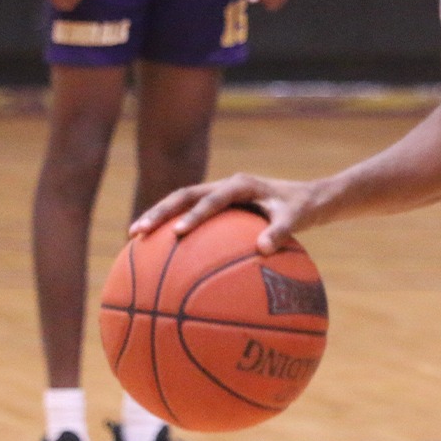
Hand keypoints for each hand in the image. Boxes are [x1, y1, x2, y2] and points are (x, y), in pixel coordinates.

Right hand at [130, 172, 318, 254]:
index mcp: (240, 185)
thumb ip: (282, 231)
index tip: (178, 233)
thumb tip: (264, 251)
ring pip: (181, 203)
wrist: (307, 198)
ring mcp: (218, 195)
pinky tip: (157, 255)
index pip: (212, 198)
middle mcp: (225, 186)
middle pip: (183, 196)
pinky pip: (189, 216)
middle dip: (159, 213)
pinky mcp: (217, 208)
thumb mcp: (298, 218)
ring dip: (158, 218)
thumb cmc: (302, 208)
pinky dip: (172, 229)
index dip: (194, 215)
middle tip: (138, 233)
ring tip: (134, 240)